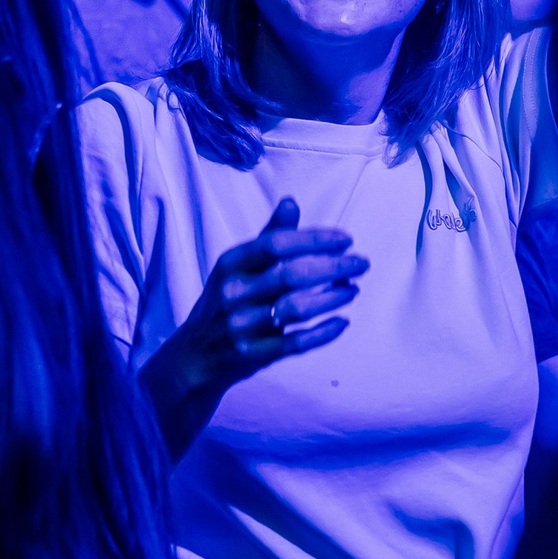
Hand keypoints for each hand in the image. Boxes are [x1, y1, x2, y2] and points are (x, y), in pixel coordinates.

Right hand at [143, 198, 366, 458]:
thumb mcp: (237, 267)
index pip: (276, 244)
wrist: (195, 356)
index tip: (346, 239)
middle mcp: (233, 293)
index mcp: (230, 264)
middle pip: (290, 275)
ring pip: (295, 309)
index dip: (314, 239)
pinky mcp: (252, 355)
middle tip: (362, 263)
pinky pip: (295, 342)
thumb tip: (291, 202)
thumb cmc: (225, 302)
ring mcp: (242, 326)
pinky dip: (322, 332)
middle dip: (333, 266)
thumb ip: (268, 237)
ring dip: (332, 298)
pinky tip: (342, 322)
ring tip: (353, 289)